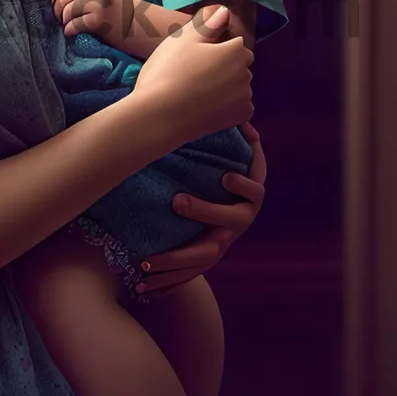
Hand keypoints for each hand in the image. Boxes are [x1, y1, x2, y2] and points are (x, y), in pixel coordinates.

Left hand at [49, 0, 131, 39]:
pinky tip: (70, 32)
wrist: (133, 24)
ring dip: (63, 20)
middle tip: (59, 16)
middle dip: (56, 8)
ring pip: (67, 9)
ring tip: (67, 23)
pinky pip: (74, 24)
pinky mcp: (99, 20)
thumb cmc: (110, 7)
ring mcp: (99, 3)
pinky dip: (69, 30)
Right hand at [130, 7, 253, 150]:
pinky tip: (205, 103)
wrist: (158, 116)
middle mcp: (247, 74)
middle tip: (193, 71)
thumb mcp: (183, 39)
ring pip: (238, 84)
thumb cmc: (169, 71)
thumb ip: (208, 23)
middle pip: (238, 64)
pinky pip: (238, 104)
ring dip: (225, 84)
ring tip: (196, 89)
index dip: (216, 46)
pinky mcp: (239, 118)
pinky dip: (227, 104)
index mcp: (236, 51)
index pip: (235, 42)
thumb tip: (225, 12)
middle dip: (223, 65)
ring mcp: (244, 98)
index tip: (196, 55)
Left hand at [135, 121, 267, 299]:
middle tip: (177, 200)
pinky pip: (188, 277)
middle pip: (228, 222)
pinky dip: (166, 284)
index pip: (255, 191)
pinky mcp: (206, 260)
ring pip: (204, 258)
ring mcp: (223, 243)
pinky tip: (141, 290)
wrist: (221, 200)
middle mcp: (238, 221)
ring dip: (176, 260)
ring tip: (147, 261)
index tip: (225, 175)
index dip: (243, 185)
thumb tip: (227, 104)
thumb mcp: (225, 147)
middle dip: (204, 211)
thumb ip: (226, 130)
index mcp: (246, 195)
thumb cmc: (221, 163)